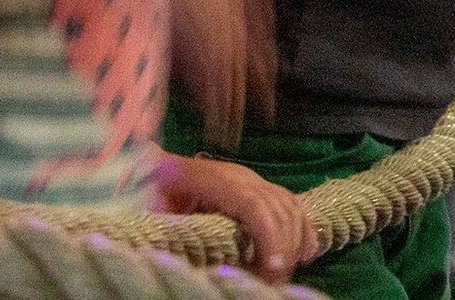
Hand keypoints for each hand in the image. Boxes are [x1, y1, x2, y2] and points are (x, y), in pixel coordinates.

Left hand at [156, 155, 316, 281]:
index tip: (272, 267)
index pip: (253, 204)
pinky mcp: (258, 189)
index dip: (268, 234)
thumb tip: (187, 247)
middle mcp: (241, 176)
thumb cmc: (148, 189)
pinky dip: (303, 229)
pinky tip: (306, 253)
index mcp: (214, 180)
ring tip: (283, 276)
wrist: (151, 168)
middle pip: (277, 208)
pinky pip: (291, 204)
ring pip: (289, 206)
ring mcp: (253, 181)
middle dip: (283, 249)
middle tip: (273, 284)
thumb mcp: (151, 206)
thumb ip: (171, 223)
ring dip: (294, 242)